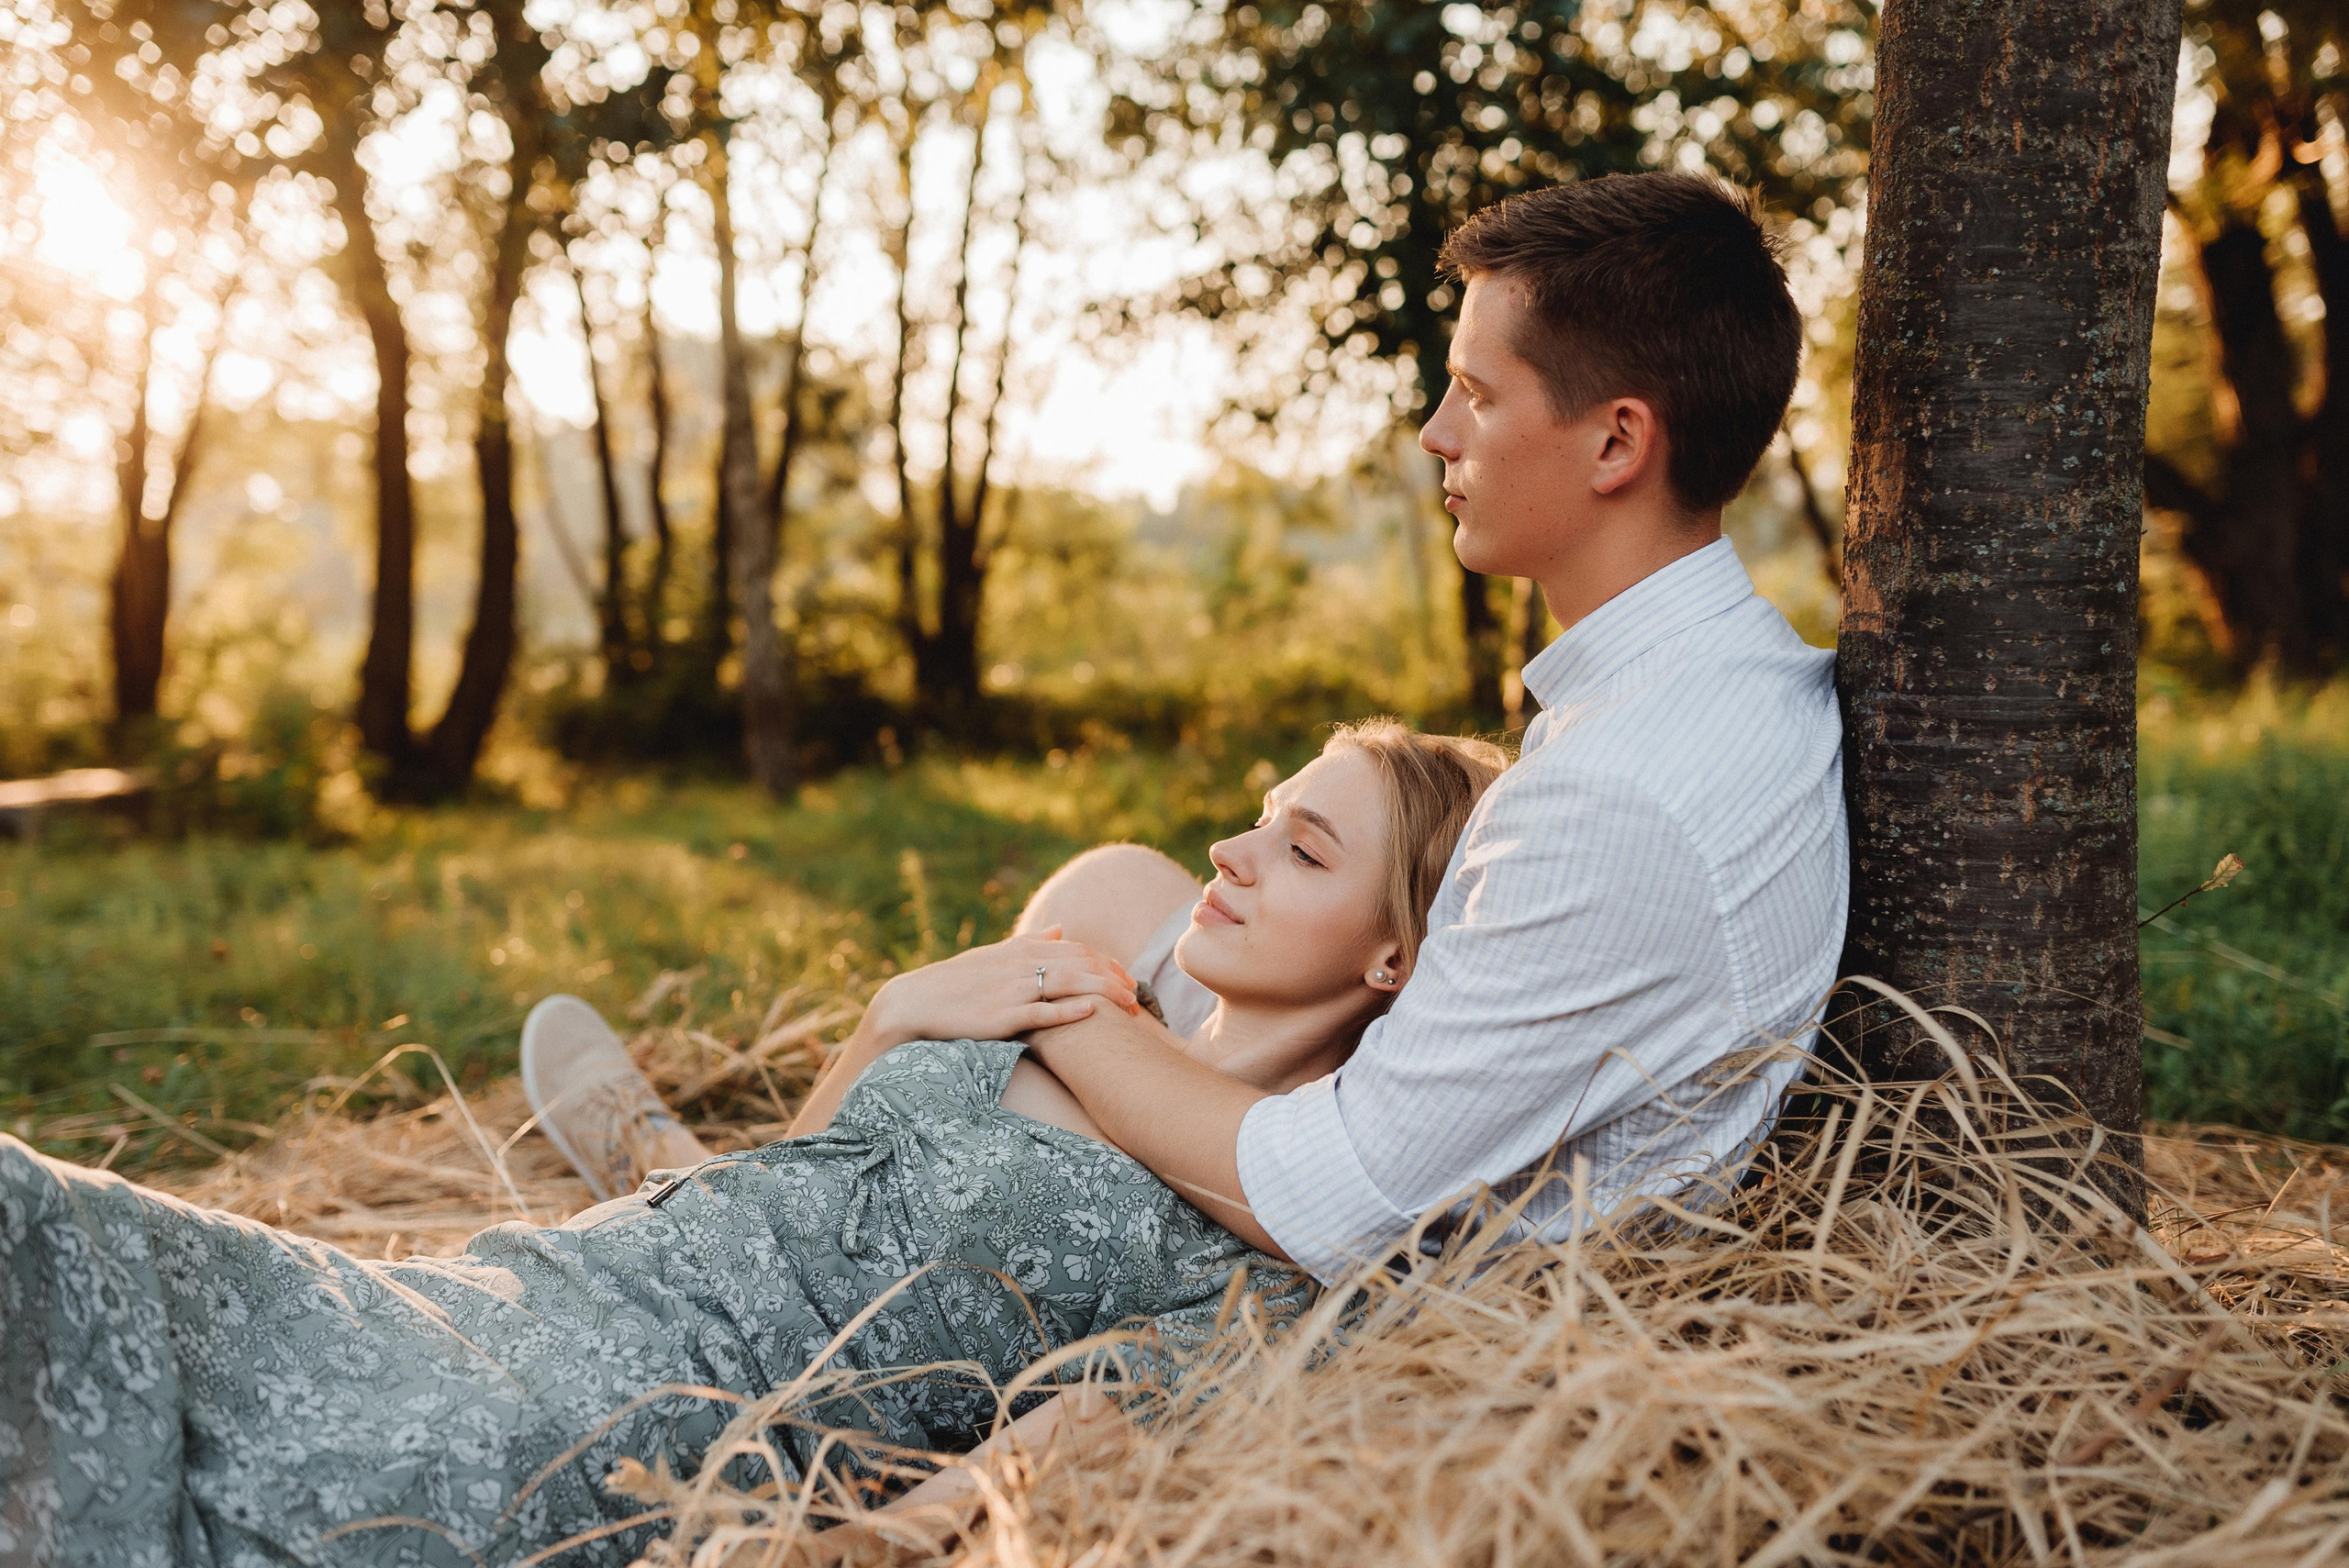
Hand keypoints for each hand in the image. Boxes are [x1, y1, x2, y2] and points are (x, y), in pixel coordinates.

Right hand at [863, 927, 1138, 1049]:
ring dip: (1102, 992)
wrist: (913, 1003)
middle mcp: (1020, 965)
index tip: (1129, 978)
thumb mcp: (994, 955)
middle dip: (1114, 978)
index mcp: (1021, 949)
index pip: (1077, 950)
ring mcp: (1010, 990)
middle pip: (1080, 964)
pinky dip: (1066, 1011)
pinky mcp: (1000, 1017)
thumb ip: (1030, 942)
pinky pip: (1039, 1012)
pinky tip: (1090, 1012)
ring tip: (1128, 1005)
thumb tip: (1062, 928)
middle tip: (1138, 997)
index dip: (1107, 962)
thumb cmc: (955, 982)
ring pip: (1067, 984)